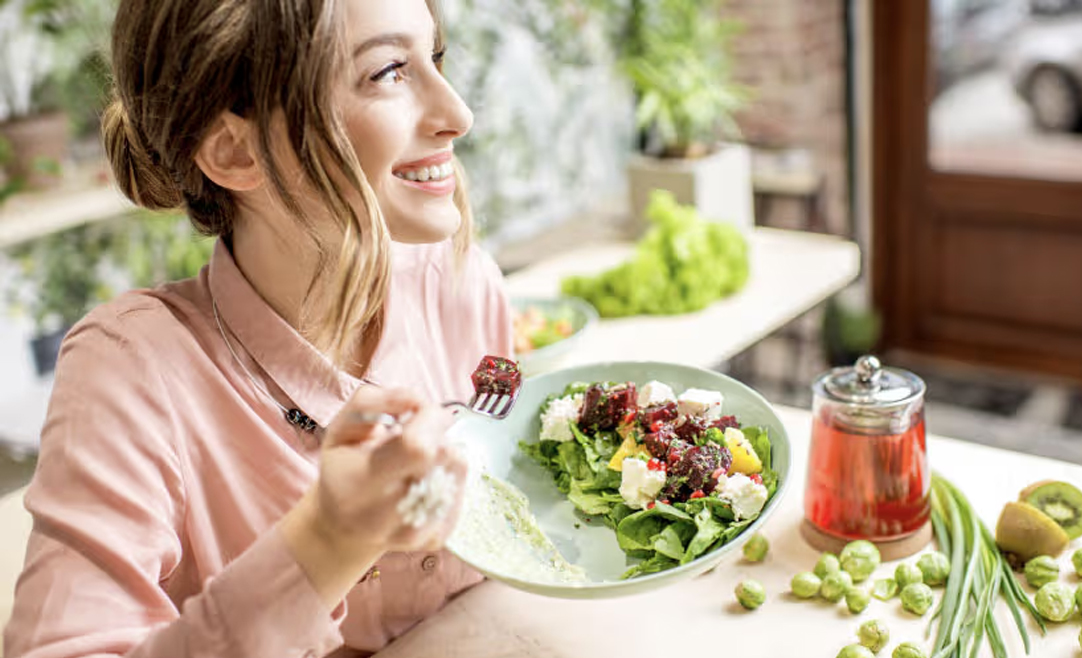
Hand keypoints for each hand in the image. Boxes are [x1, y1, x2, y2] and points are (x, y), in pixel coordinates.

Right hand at [279, 386, 465, 607]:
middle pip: (444, 456)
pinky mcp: (436, 539)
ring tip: (416, 460)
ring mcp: (415, 532)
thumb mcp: (340, 427)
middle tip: (416, 435)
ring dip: (444, 453)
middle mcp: (387, 516)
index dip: (430, 418)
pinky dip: (449, 475)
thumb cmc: (343, 469)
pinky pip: (462, 490)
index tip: (422, 411)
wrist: (343, 528)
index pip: (416, 447)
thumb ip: (373, 402)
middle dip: (436, 433)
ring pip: (458, 470)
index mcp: (359, 484)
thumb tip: (418, 400)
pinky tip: (425, 478)